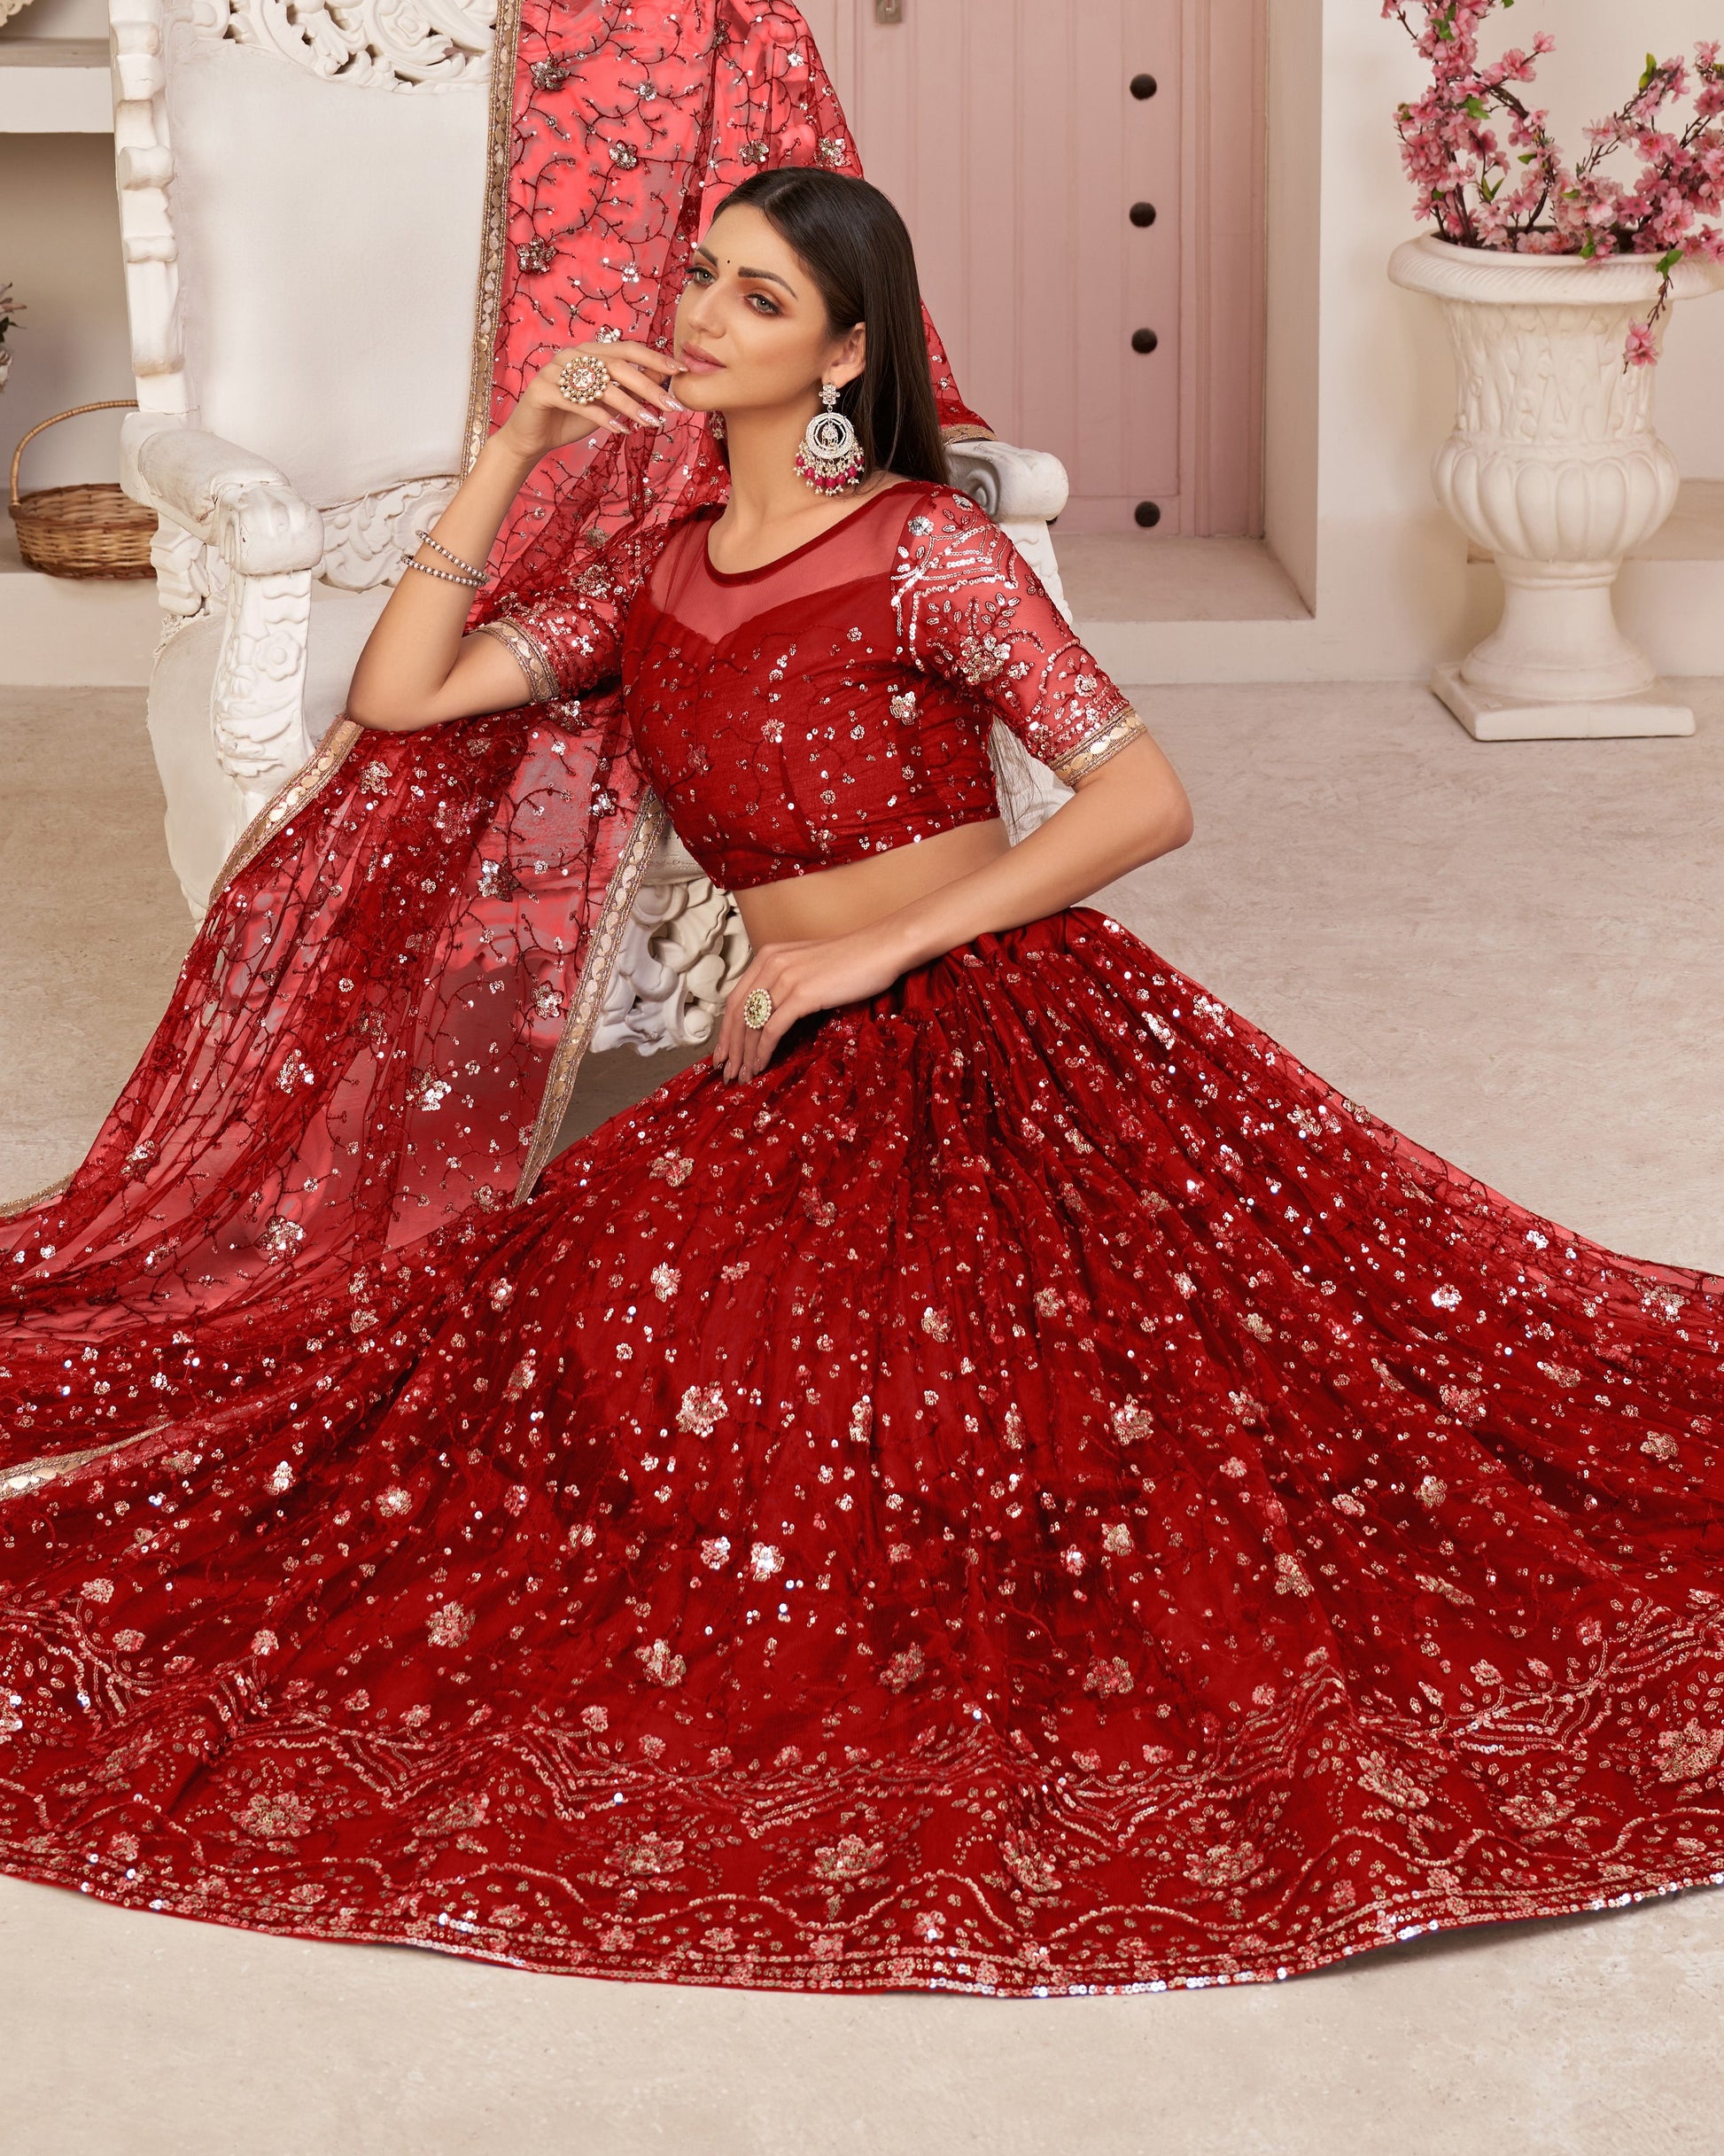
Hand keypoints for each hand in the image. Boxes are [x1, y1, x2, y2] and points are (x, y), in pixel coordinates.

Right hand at [496, 341, 688, 462]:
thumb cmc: (571, 418)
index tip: (680, 371)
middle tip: (671, 406)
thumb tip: (663, 378)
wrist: (533, 437)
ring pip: (601, 384)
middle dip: (648, 386)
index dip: (654, 358)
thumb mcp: (607, 403)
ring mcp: (555, 370)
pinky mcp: (542, 390)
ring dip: (631, 405)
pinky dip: (602, 417)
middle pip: (617, 365)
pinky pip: (578, 403)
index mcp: (589, 352)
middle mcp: (573, 355)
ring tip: (652, 422)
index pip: (627, 349)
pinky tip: (621, 430)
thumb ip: (629, 389)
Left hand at [711, 931, 914, 1082]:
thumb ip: (785, 982)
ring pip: (751, 1024)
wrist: (881, 949)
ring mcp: (785, 978)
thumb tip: (772, 1016)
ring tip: (744, 1075)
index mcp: (768, 955)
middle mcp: (771, 963)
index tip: (724, 1053)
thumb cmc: (852, 961)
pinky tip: (762, 1065)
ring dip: (745, 1055)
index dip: (726, 1030)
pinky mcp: (801, 994)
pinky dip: (762, 1051)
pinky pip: (771, 1029)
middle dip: (730, 1047)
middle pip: (737, 1013)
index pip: (735, 998)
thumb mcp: (808, 966)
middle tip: (727, 1072)